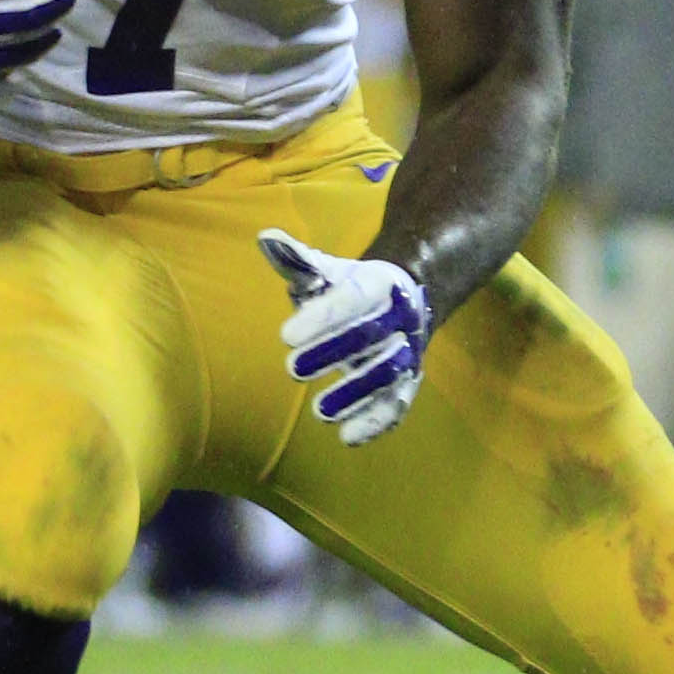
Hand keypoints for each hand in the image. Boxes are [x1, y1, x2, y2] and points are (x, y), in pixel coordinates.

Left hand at [258, 229, 432, 447]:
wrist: (403, 303)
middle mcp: (402, 317)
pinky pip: (400, 403)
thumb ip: (296, 260)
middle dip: (334, 353)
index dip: (324, 317)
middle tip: (293, 370)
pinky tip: (348, 437)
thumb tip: (265, 237)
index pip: (355, 298)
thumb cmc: (351, 288)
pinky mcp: (408, 382)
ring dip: (358, 393)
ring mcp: (408, 351)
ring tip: (320, 412)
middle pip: (373, 335)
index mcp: (382, 284)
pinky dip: (378, 422)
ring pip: (392, 372)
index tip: (285, 336)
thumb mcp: (326, 272)